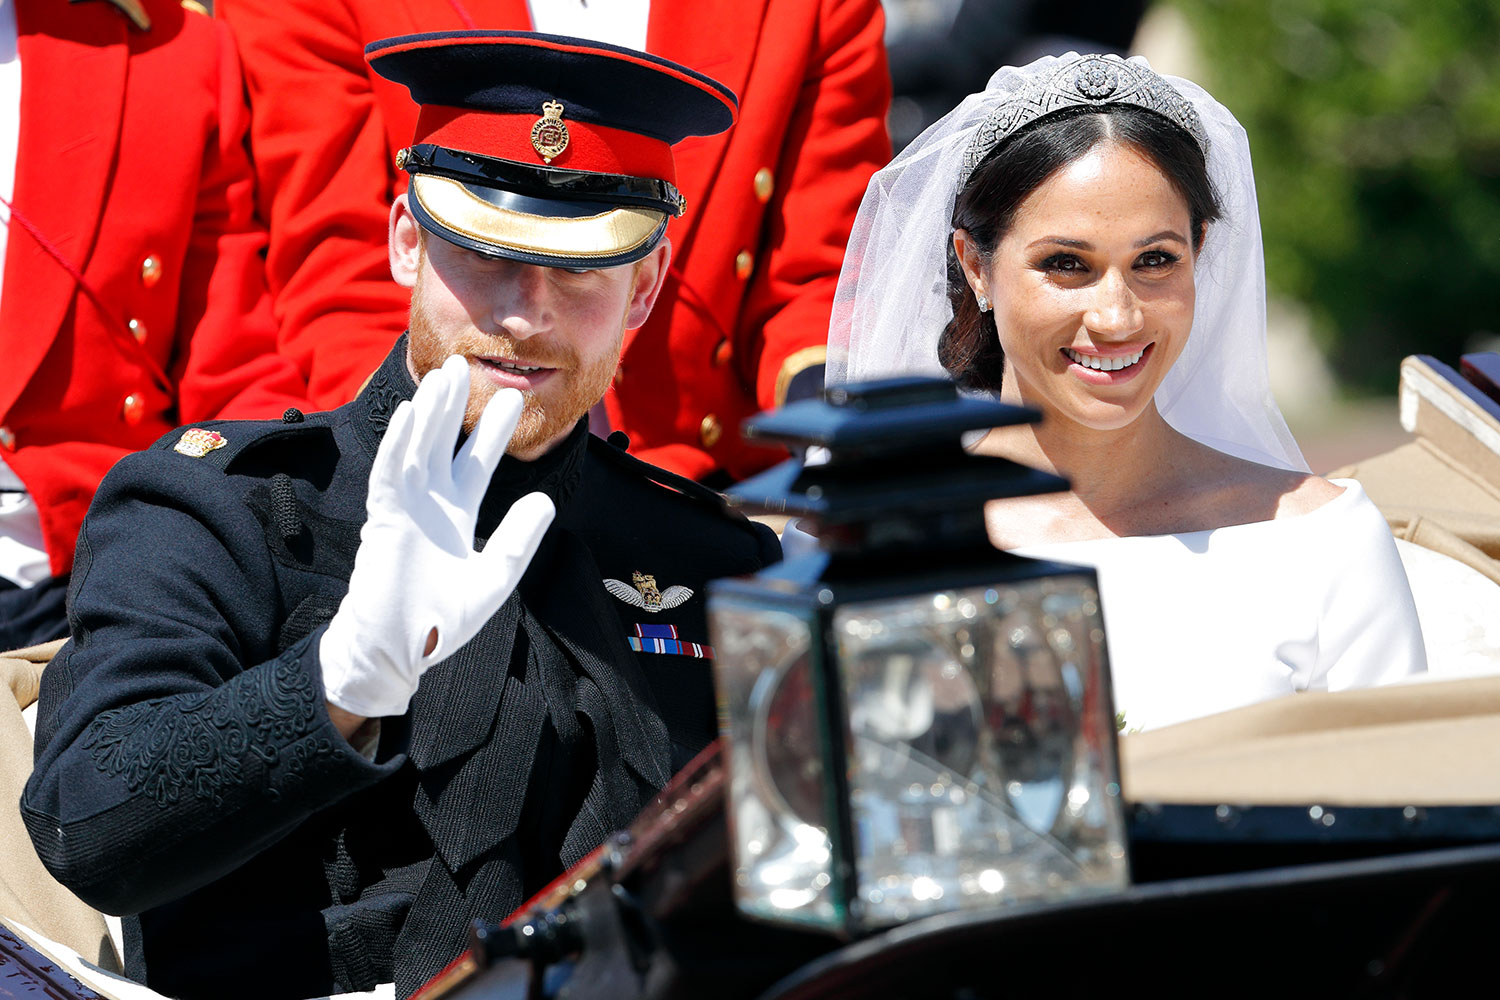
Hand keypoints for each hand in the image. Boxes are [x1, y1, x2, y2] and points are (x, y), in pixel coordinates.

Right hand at [320, 355, 555, 718]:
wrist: (404, 649)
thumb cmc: (444, 620)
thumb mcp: (497, 575)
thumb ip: (520, 538)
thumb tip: (544, 499)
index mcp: (456, 514)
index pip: (476, 462)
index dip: (492, 432)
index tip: (512, 399)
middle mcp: (430, 503)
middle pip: (444, 443)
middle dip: (456, 406)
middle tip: (470, 364)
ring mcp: (405, 508)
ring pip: (417, 448)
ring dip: (428, 413)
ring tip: (445, 374)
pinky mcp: (384, 520)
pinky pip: (390, 474)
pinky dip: (399, 445)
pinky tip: (408, 415)